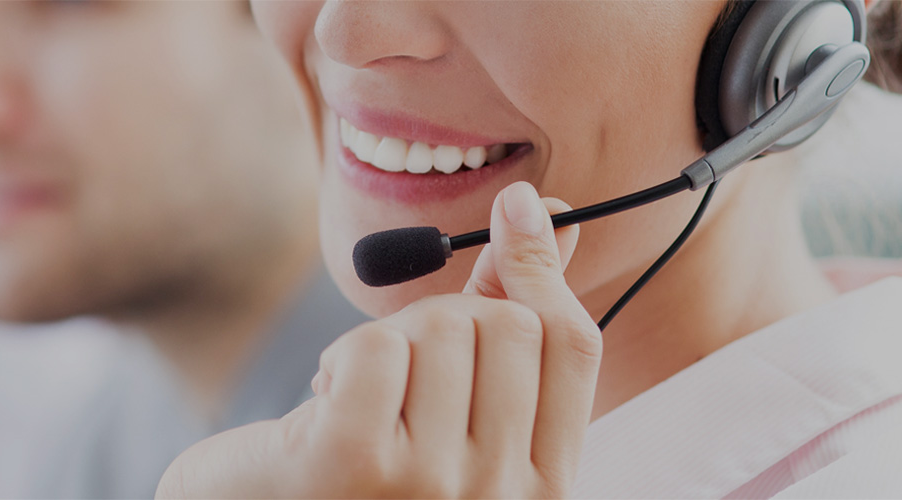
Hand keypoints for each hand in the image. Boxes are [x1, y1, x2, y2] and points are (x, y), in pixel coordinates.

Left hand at [157, 182, 602, 497]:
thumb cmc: (368, 457)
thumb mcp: (455, 404)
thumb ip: (510, 322)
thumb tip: (550, 214)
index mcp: (543, 484)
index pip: (574, 344)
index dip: (543, 267)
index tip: (519, 212)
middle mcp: (501, 495)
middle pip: (509, 324)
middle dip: (448, 311)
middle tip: (403, 365)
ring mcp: (432, 484)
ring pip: (441, 325)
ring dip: (389, 337)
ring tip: (361, 395)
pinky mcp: (356, 462)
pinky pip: (377, 345)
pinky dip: (344, 351)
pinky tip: (327, 397)